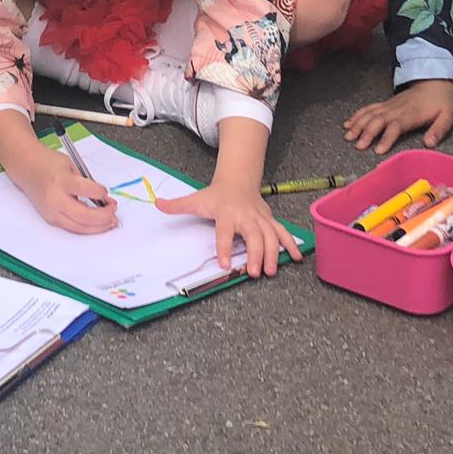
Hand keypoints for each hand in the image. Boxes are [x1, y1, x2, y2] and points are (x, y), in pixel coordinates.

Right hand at [10, 147, 118, 234]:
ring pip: (79, 227)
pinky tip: (97, 224)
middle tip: (114, 212)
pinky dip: (87, 228)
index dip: (102, 193)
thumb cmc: (48, 163)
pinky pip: (72, 228)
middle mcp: (56, 199)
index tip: (106, 193)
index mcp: (62, 181)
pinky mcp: (50, 219)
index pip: (87, 191)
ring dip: (99, 227)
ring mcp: (52, 211)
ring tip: (111, 222)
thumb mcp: (70, 164)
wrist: (26, 168)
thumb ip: (86, 181)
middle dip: (104, 216)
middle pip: (85, 216)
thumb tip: (103, 198)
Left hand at [156, 181, 303, 278]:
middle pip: (254, 235)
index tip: (223, 264)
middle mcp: (246, 216)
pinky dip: (291, 244)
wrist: (238, 182)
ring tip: (272, 270)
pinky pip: (283, 233)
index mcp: (226, 213)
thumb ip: (177, 205)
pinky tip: (296, 259)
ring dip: (274, 253)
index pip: (225, 231)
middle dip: (255, 253)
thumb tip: (156, 203)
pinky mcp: (270, 221)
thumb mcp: (196, 199)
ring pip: (271, 235)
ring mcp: (260, 219)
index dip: (224, 247)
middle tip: (254, 272)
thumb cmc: (216, 196)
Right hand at [344, 79, 452, 152]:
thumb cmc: (441, 101)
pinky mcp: (386, 103)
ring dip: (358, 124)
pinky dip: (357, 115)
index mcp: (411, 114)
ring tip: (348, 136)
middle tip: (357, 145)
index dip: (386, 137)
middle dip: (366, 132)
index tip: (378, 150)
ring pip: (370, 114)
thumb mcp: (448, 115)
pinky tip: (348, 123)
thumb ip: (439, 129)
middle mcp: (397, 109)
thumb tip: (429, 143)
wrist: (433, 81)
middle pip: (378, 120)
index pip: (396, 126)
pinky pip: (369, 108)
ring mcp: (389, 105)